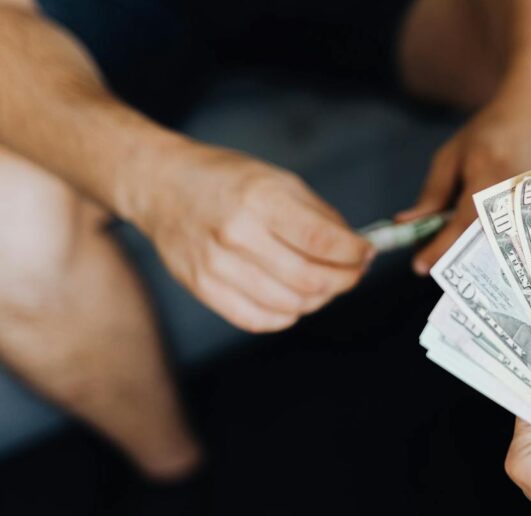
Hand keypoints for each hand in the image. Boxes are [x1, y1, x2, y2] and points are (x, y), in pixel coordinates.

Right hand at [136, 148, 372, 332]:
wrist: (161, 184)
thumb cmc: (226, 179)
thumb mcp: (278, 180)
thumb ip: (320, 216)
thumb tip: (357, 249)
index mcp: (260, 199)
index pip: (322, 242)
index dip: (354, 255)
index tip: (367, 253)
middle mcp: (237, 234)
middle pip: (310, 279)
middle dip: (345, 280)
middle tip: (354, 273)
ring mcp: (216, 264)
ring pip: (290, 304)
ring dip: (319, 299)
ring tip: (325, 284)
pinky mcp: (202, 287)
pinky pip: (258, 319)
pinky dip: (287, 314)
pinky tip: (295, 298)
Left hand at [395, 86, 530, 274]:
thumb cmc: (492, 129)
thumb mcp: (453, 154)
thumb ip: (433, 192)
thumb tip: (409, 225)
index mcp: (489, 175)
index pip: (462, 224)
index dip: (439, 249)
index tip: (419, 266)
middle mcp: (517, 193)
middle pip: (484, 243)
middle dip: (458, 256)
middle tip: (437, 260)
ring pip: (503, 245)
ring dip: (478, 252)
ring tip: (460, 249)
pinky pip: (520, 237)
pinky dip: (498, 242)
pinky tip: (485, 240)